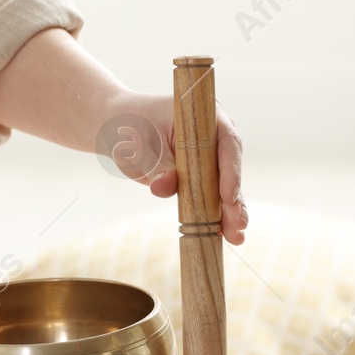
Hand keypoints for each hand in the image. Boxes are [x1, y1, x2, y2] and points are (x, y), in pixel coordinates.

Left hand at [99, 90, 247, 245]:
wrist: (117, 128)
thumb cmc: (130, 128)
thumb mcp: (140, 147)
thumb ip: (156, 166)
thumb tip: (165, 187)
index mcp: (204, 118)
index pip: (226, 143)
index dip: (230, 171)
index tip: (228, 197)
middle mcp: (214, 136)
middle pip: (230, 168)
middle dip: (234, 199)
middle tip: (237, 225)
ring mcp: (209, 156)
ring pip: (225, 186)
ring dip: (230, 212)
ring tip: (235, 236)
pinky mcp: (202, 176)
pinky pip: (213, 196)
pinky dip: (217, 215)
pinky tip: (225, 234)